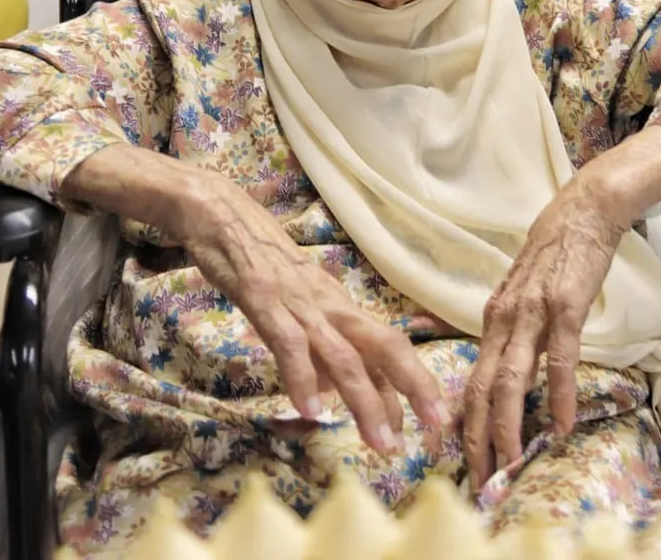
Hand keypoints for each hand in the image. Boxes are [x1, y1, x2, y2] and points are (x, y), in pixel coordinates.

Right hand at [172, 169, 448, 455]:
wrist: (224, 216)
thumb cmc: (262, 263)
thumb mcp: (297, 306)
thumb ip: (316, 347)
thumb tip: (330, 390)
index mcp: (340, 306)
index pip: (386, 348)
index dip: (411, 383)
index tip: (430, 420)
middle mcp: (330, 305)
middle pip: (383, 345)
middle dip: (413, 386)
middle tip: (436, 426)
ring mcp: (299, 304)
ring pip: (342, 355)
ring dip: (365, 401)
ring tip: (382, 442)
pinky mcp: (265, 301)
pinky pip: (289, 343)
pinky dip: (302, 377)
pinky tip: (313, 410)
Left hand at [462, 171, 625, 491]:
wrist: (581, 213)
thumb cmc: (555, 256)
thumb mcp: (524, 296)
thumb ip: (516, 333)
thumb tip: (510, 375)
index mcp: (494, 319)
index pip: (473, 380)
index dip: (468, 424)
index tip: (467, 460)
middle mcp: (504, 318)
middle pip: (483, 386)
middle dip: (478, 436)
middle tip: (480, 477)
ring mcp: (532, 313)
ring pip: (512, 377)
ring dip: (508, 423)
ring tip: (510, 461)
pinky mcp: (564, 307)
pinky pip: (558, 357)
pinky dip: (557, 393)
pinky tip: (560, 423)